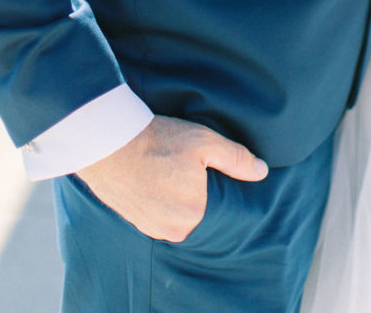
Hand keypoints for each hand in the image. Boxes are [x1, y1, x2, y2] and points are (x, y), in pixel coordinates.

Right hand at [78, 115, 267, 241]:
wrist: (109, 142)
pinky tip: (160, 177)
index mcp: (193, 215)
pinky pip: (161, 213)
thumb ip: (236, 159)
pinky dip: (164, 198)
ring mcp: (152, 228)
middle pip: (200, 211)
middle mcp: (173, 230)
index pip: (220, 206)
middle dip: (199, 192)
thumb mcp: (204, 142)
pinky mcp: (136, 221)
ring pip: (180, 214)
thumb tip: (261, 172)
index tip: (209, 168)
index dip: (218, 185)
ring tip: (173, 170)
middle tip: (190, 166)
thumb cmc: (158, 140)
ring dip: (180, 196)